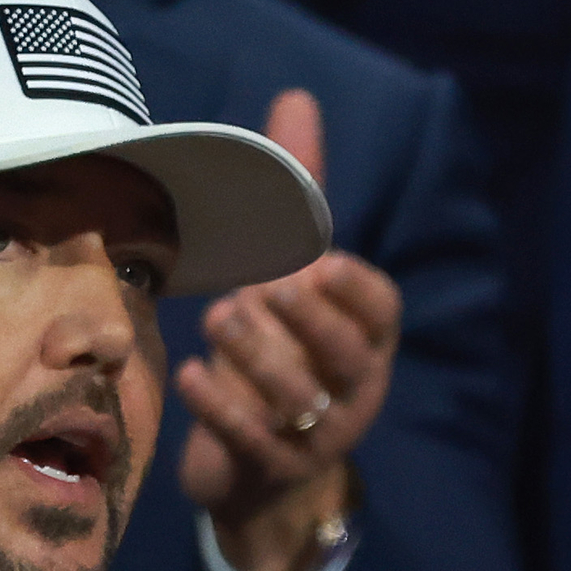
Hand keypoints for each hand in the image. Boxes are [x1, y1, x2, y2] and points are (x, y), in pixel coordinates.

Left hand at [179, 89, 404, 570]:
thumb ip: (298, 196)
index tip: (321, 263)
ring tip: (217, 320)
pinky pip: (253, 438)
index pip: (381, 311)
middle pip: (342, 353)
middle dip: (305, 320)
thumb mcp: (292, 277)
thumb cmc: (280, 350)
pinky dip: (220, 405)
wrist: (263, 472)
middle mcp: (354, 388)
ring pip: (299, 396)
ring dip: (258, 356)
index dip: (355, 290)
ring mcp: (319, 434)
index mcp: (368, 338)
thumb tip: (296, 98)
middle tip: (266, 288)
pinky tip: (189, 375)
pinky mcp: (275, 467)